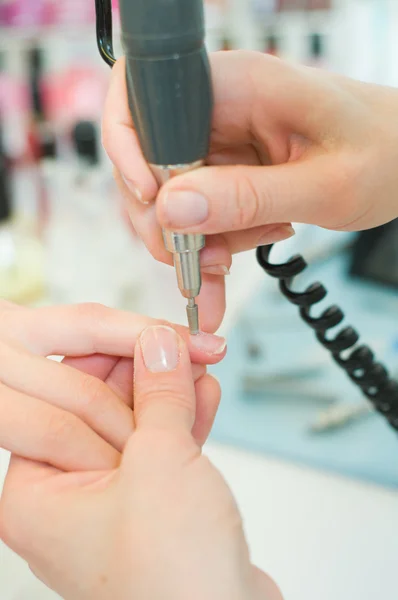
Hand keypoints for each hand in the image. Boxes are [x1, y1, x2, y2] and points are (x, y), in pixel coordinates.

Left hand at [0, 325, 280, 599]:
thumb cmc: (173, 581)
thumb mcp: (161, 462)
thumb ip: (159, 395)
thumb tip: (158, 347)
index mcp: (37, 494)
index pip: (64, 401)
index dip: (107, 358)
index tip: (143, 333)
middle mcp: (67, 503)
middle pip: (103, 413)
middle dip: (147, 378)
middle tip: (176, 345)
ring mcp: (111, 510)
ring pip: (138, 432)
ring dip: (172, 399)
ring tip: (198, 366)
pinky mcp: (151, 515)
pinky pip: (162, 457)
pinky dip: (185, 427)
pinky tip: (205, 397)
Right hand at [103, 50, 397, 330]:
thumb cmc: (387, 152)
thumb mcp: (324, 186)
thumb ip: (248, 198)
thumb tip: (172, 210)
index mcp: (239, 85)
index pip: (141, 94)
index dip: (128, 150)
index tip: (154, 203)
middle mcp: (219, 107)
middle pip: (145, 159)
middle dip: (163, 220)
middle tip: (197, 261)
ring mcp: (221, 139)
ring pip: (169, 194)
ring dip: (194, 239)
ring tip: (235, 259)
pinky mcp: (228, 167)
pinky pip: (198, 208)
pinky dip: (212, 241)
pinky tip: (248, 246)